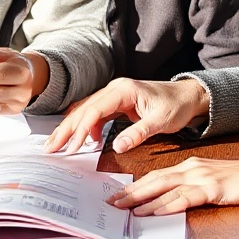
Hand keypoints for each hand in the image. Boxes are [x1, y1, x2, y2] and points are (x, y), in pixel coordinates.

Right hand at [48, 76, 210, 155]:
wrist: (188, 96)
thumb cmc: (176, 105)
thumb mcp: (161, 121)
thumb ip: (138, 132)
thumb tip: (117, 147)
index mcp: (123, 90)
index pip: (94, 110)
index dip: (80, 130)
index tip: (71, 147)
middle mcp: (114, 90)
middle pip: (84, 110)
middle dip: (65, 129)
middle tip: (50, 147)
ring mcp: (114, 95)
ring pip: (86, 112)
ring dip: (71, 129)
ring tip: (57, 145)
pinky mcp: (116, 103)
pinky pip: (95, 114)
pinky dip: (86, 128)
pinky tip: (83, 141)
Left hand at [111, 154, 238, 215]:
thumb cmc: (237, 179)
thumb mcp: (208, 181)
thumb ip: (188, 188)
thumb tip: (166, 201)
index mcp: (188, 166)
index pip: (155, 175)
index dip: (135, 185)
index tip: (118, 194)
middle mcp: (190, 169)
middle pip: (154, 180)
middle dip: (131, 192)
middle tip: (112, 202)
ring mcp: (201, 177)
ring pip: (165, 188)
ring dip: (143, 199)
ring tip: (126, 209)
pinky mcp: (213, 188)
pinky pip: (186, 197)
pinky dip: (168, 205)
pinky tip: (155, 211)